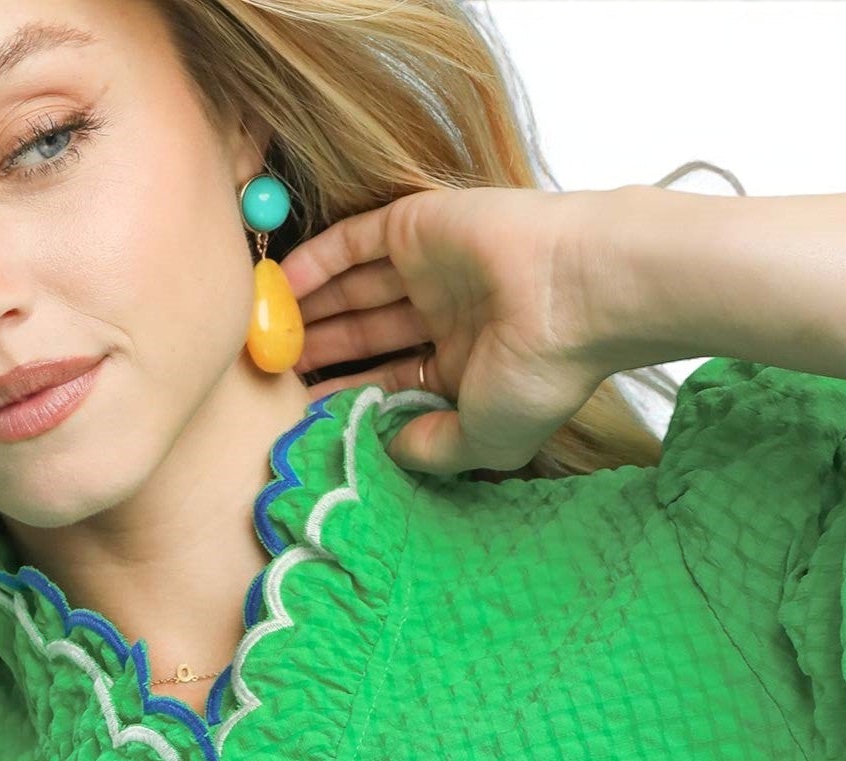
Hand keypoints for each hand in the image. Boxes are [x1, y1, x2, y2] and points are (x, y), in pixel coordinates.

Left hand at [279, 184, 620, 476]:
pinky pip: (354, 243)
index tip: (300, 413)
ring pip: (355, 289)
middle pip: (367, 333)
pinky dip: (316, 262)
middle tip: (272, 371)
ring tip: (266, 334)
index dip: (346, 394)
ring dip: (312, 310)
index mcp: (466, 363)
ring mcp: (432, 267)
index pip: (391, 379)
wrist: (578, 294)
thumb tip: (383, 451)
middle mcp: (447, 312)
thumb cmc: (543, 372)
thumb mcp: (484, 439)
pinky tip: (280, 285)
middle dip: (322, 352)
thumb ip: (430, 448)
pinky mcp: (419, 225)